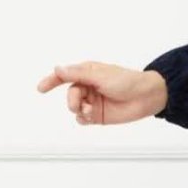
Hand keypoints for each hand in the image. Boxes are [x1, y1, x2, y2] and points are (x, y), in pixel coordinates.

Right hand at [36, 61, 167, 124]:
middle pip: (70, 95)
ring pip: (75, 108)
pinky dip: (84, 118)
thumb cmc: (127, 81)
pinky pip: (83, 119)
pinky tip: (91, 116)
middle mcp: (88, 87)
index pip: (65, 76)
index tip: (41, 88)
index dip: (51, 81)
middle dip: (71, 101)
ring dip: (79, 110)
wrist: (146, 97)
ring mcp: (93, 101)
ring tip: (90, 110)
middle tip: (79, 104)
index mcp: (87, 73)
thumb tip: (58, 68)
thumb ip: (77, 73)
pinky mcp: (99, 115)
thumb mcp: (100, 75)